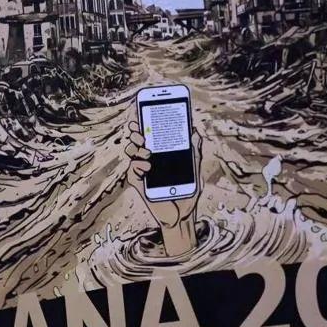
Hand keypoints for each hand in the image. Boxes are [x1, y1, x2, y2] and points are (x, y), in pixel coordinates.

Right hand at [125, 119, 202, 255]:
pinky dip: (138, 166)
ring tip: (148, 151)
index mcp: (160, 153)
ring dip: (136, 148)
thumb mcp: (194, 169)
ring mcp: (142, 171)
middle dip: (136, 132)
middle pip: (136, 140)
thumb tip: (195, 132)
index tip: (144, 110)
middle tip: (142, 132)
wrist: (183, 215)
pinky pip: (132, 171)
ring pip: (131, 152)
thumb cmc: (187, 192)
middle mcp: (148, 159)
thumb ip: (194, 151)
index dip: (144, 121)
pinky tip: (147, 167)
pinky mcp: (139, 184)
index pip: (150, 133)